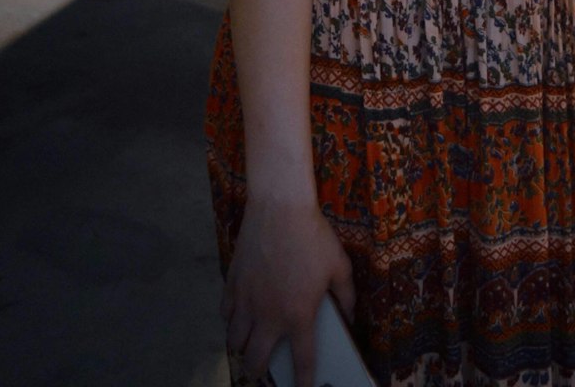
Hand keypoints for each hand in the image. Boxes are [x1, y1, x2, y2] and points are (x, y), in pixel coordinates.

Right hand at [221, 193, 355, 386]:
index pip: (302, 361)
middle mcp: (268, 315)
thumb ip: (346, 295)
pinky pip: (225, 315)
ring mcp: (246, 301)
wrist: (280, 206)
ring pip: (235, 342)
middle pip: (256, 362)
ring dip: (243, 348)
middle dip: (260, 373)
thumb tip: (349, 315)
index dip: (304, 382)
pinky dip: (231, 321)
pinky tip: (239, 315)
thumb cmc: (313, 235)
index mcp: (298, 315)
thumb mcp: (339, 265)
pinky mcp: (232, 284)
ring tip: (251, 344)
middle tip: (266, 370)